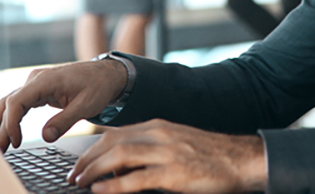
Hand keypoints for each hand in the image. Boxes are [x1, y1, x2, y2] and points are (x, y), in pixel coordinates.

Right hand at [0, 60, 126, 151]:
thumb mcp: (86, 105)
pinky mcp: (38, 90)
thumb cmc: (98, 86)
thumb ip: (65, 120)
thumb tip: (46, 137)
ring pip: (10, 103)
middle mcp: (36, 79)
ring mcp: (35, 83)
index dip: (11, 122)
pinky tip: (8, 133)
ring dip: (2, 123)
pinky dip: (12, 118)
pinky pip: (19, 103)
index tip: (16, 141)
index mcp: (46, 80)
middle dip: (1, 127)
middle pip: (9, 103)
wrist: (106, 74)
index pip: (17, 100)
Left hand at [68, 119, 266, 193]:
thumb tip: (122, 167)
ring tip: (80, 183)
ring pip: (119, 156)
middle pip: (111, 143)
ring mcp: (166, 153)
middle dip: (87, 160)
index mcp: (158, 127)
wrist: (241, 159)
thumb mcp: (176, 145)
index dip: (92, 149)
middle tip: (73, 176)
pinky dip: (114, 185)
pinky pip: (137, 178)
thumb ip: (150, 150)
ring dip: (94, 170)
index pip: (115, 134)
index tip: (79, 164)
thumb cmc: (210, 156)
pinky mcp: (174, 173)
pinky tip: (100, 190)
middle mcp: (159, 134)